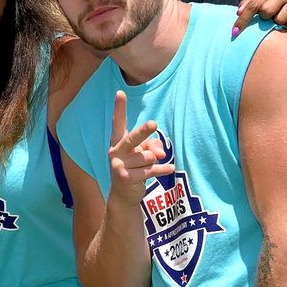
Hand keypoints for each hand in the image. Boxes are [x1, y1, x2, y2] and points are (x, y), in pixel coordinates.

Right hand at [107, 91, 173, 208]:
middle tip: (154, 124)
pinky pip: (151, 170)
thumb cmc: (135, 167)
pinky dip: (162, 169)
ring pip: (147, 157)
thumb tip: (160, 153)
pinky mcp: (126, 178)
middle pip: (132, 138)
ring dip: (153, 161)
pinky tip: (170, 168)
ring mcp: (119, 165)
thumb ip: (151, 147)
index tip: (120, 92)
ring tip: (149, 166)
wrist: (124, 194)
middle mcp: (115, 151)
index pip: (118, 123)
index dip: (119, 108)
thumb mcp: (143, 154)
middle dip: (143, 132)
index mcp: (118, 142)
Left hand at [235, 0, 286, 33]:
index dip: (243, 19)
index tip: (235, 32)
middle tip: (270, 19)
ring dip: (278, 24)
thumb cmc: (273, 12)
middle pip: (266, 11)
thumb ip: (248, 7)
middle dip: (265, 19)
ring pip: (279, 19)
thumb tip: (239, 11)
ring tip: (282, 21)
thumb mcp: (259, 7)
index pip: (253, 4)